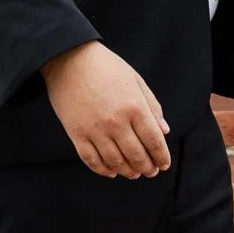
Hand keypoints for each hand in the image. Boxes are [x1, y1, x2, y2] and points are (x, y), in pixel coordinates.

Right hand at [42, 40, 171, 178]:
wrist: (69, 59)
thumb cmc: (106, 67)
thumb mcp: (136, 80)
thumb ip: (152, 106)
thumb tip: (164, 131)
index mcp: (134, 107)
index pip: (154, 141)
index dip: (161, 157)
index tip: (164, 164)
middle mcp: (116, 121)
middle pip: (136, 155)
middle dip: (147, 168)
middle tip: (151, 172)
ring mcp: (95, 130)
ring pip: (115, 162)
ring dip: (128, 171)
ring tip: (134, 173)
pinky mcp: (76, 134)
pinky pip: (92, 160)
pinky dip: (103, 170)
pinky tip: (111, 172)